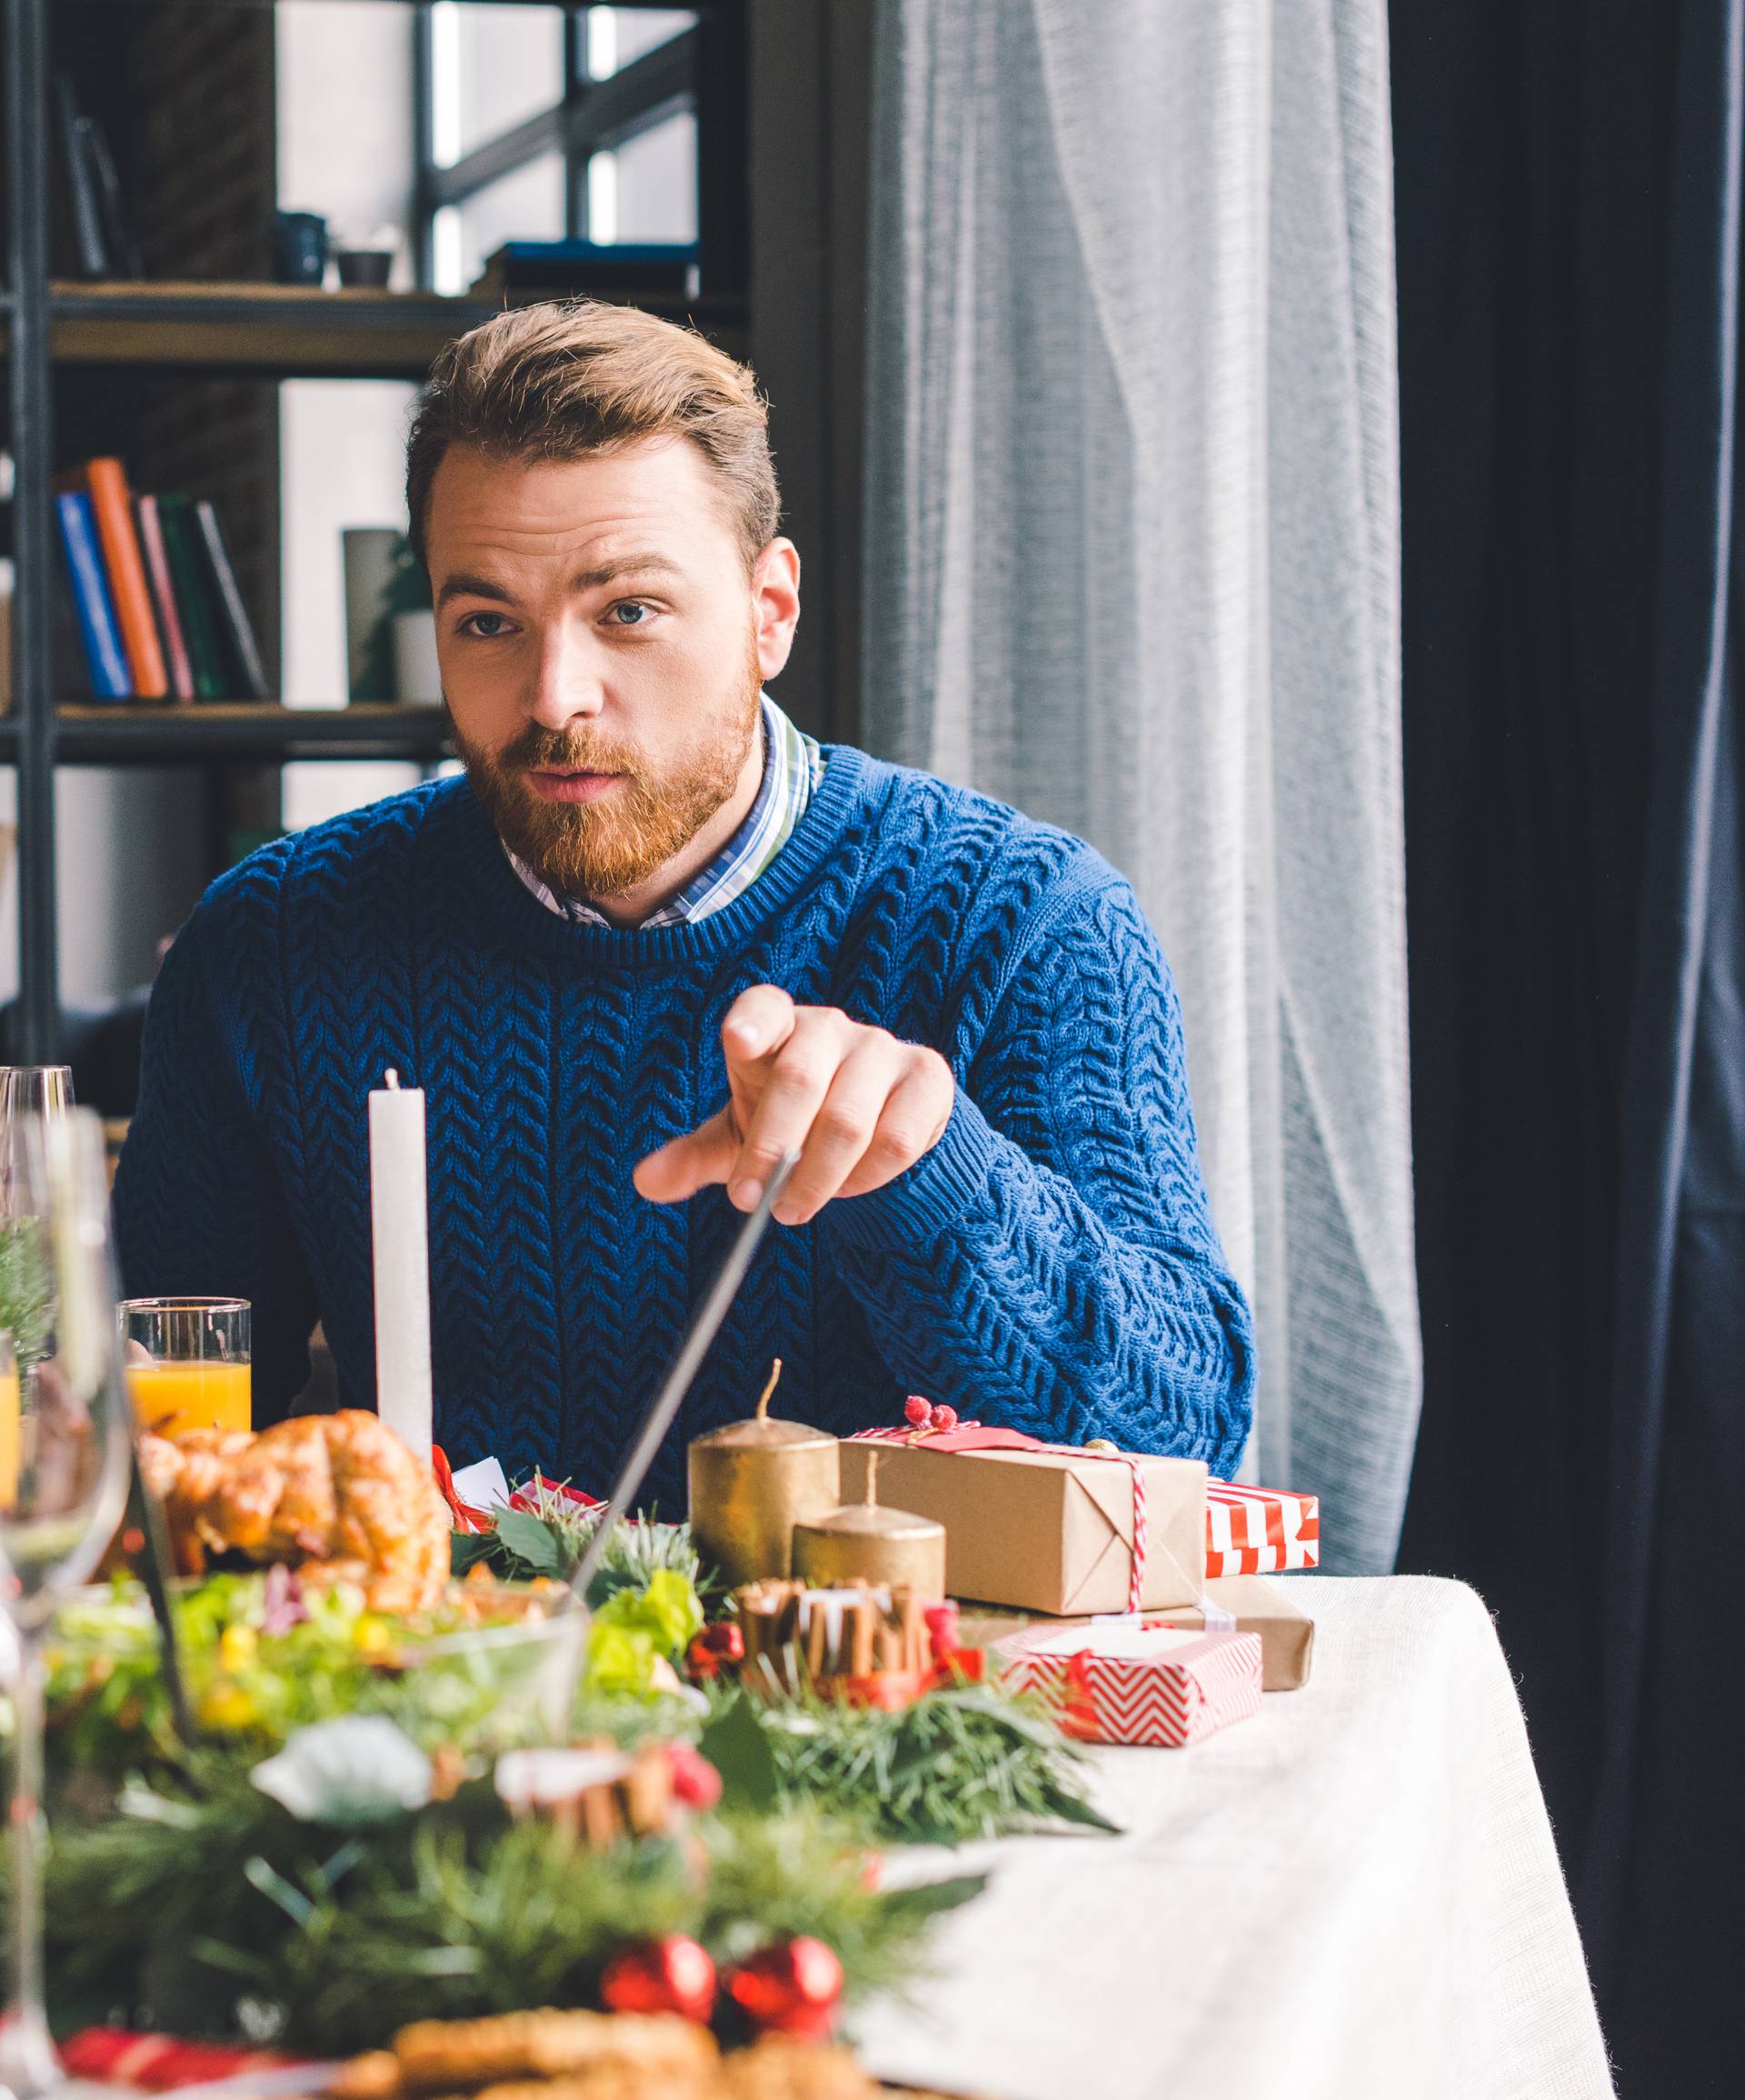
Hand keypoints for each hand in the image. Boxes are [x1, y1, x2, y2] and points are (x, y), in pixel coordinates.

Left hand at [633, 985, 955, 1224]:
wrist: (873, 1124)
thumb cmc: (789, 1121)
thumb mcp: (738, 1136)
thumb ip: (695, 1156)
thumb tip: (645, 1182)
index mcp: (774, 1026)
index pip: (763, 1007)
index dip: (752, 1021)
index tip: (738, 1043)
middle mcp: (828, 1026)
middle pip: (801, 1079)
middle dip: (773, 1149)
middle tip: (753, 1203)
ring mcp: (882, 1048)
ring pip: (849, 1120)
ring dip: (817, 1179)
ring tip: (795, 1208)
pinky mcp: (926, 1076)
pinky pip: (897, 1138)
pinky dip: (868, 1177)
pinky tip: (851, 1187)